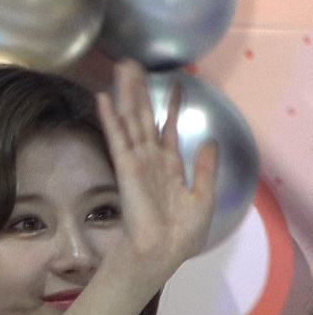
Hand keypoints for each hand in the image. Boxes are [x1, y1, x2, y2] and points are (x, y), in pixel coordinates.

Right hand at [95, 60, 218, 291]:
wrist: (162, 250)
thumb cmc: (181, 232)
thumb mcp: (203, 196)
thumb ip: (205, 167)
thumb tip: (209, 140)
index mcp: (169, 165)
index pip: (167, 128)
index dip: (172, 105)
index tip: (176, 82)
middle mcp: (150, 158)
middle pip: (144, 116)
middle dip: (140, 90)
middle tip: (134, 63)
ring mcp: (136, 161)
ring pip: (130, 119)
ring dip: (126, 93)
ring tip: (121, 68)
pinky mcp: (125, 166)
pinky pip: (117, 137)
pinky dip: (111, 117)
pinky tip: (104, 97)